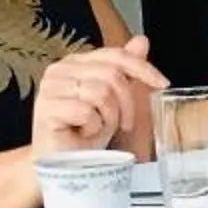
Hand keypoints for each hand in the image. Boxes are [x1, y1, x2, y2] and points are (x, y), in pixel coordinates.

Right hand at [32, 42, 165, 156]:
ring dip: (108, 118)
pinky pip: (86, 111)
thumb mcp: (115, 102)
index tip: (162, 84)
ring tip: (98, 129)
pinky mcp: (46, 108)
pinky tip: (84, 134)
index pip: (116, 55)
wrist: (64, 166)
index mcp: (76, 63)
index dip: (142, 68)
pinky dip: (93, 127)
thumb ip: (125, 71)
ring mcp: (50, 88)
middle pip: (111, 75)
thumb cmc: (85, 136)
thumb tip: (141, 41)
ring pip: (100, 92)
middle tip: (122, 124)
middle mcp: (60, 70)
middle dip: (125, 104)